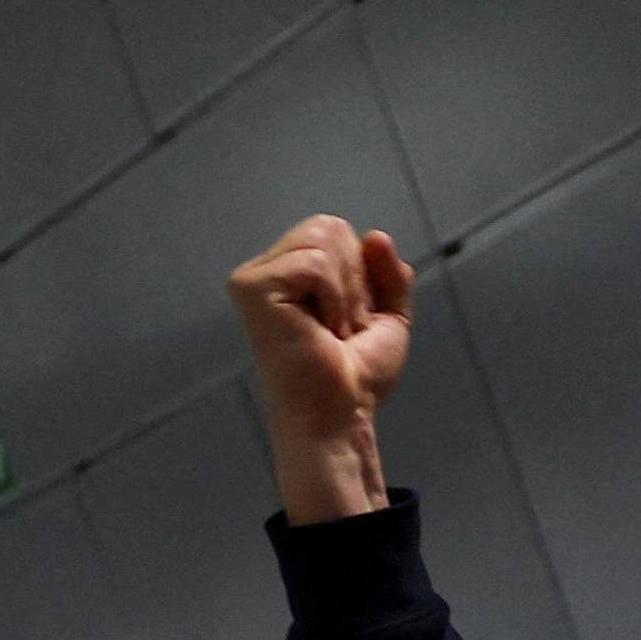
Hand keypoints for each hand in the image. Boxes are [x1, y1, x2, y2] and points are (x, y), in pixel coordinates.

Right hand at [227, 214, 411, 523]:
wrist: (343, 412)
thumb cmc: (357, 376)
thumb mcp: (388, 316)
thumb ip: (389, 274)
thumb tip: (377, 236)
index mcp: (291, 272)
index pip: (337, 231)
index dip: (362, 275)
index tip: (351, 321)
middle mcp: (267, 270)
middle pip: (330, 227)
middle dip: (355, 281)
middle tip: (341, 328)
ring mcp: (254, 277)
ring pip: (323, 239)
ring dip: (346, 294)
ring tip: (329, 330)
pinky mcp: (251, 287)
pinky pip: (315, 264)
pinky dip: (334, 299)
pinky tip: (319, 329)